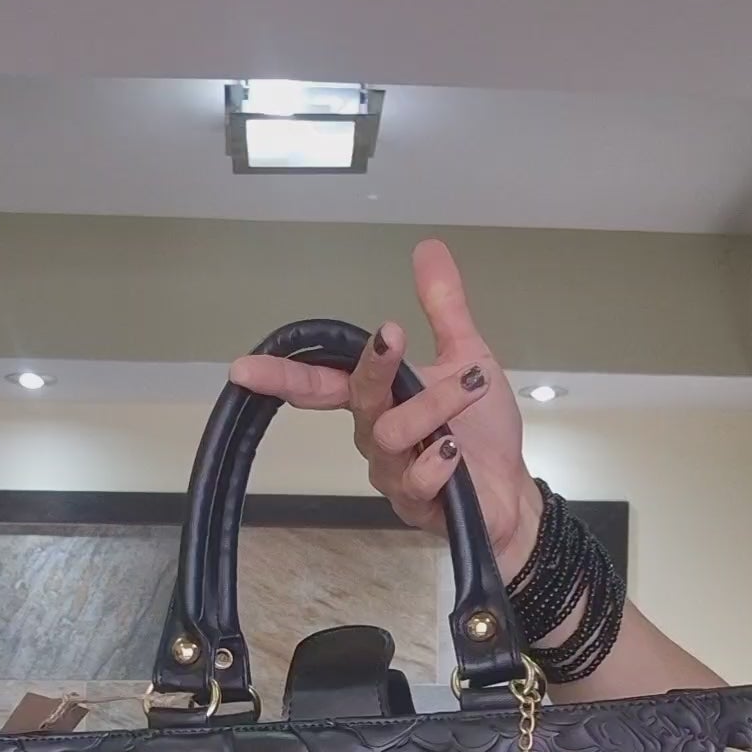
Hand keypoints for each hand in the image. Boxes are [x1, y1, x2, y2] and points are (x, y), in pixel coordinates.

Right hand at [230, 239, 541, 572]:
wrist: (509, 493)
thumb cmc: (480, 431)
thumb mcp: (468, 359)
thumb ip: (444, 309)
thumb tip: (427, 247)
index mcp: (376, 401)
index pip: (321, 382)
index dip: (281, 374)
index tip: (242, 367)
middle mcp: (375, 435)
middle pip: (357, 400)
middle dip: (372, 367)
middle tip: (394, 334)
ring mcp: (392, 472)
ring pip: (390, 435)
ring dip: (431, 408)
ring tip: (474, 388)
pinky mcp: (417, 504)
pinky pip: (415, 482)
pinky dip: (435, 463)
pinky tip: (455, 452)